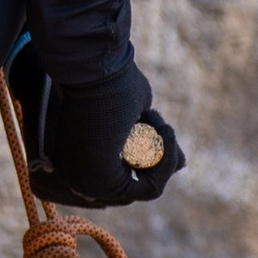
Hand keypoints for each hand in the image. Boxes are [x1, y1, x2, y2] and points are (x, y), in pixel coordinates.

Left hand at [9, 37, 183, 210]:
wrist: (91, 68)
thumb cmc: (109, 84)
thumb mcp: (137, 118)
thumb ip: (152, 142)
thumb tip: (182, 164)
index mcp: (75, 163)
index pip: (123, 178)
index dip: (151, 159)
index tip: (156, 128)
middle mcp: (76, 179)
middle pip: (136, 187)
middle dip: (159, 160)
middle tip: (163, 129)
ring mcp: (87, 185)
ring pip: (147, 188)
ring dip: (165, 156)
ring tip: (159, 123)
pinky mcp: (102, 185)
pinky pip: (150, 188)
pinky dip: (166, 162)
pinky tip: (164, 132)